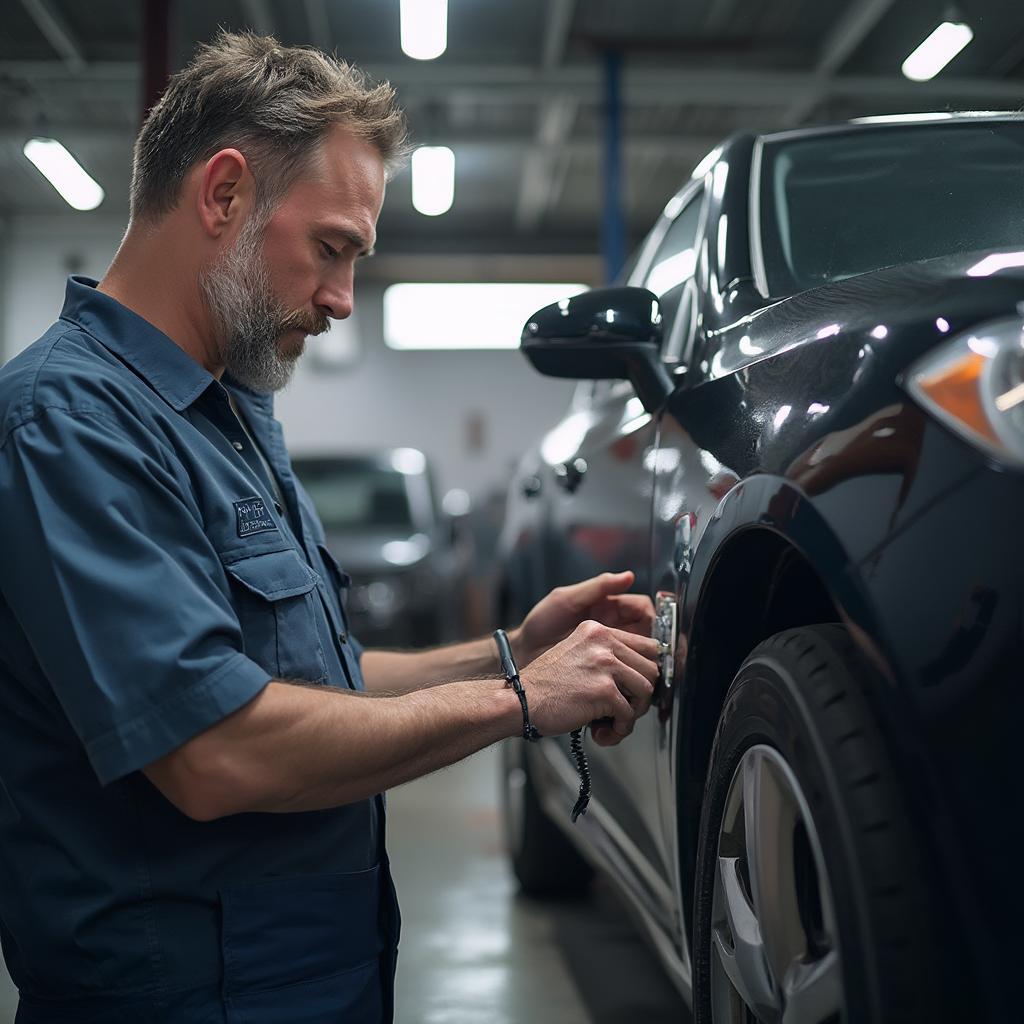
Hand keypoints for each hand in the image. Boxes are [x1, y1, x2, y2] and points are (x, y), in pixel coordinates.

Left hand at [513, 571, 655, 667]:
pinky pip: (627, 671)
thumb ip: (596, 587)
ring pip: (641, 654)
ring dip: (646, 661)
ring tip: (646, 668)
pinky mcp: (605, 668)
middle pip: (648, 633)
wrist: (524, 653)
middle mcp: (614, 627)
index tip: (651, 627)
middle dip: (653, 643)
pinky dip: (632, 675)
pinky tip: (631, 679)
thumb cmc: (541, 623)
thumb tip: (628, 576)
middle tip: (653, 654)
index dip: (651, 616)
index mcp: (608, 607)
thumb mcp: (566, 599)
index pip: (642, 608)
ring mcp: (610, 648)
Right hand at [520, 620, 660, 745]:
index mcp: (597, 630)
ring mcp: (604, 665)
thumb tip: (641, 677)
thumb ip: (606, 658)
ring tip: (612, 722)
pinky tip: (602, 732)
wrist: (520, 701)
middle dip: (642, 694)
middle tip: (623, 708)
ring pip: (646, 691)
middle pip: (652, 668)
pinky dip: (619, 729)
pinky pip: (629, 714)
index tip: (637, 687)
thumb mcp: (577, 655)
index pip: (647, 646)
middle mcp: (603, 642)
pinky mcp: (604, 690)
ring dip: (632, 713)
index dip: (645, 671)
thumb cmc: (544, 686)